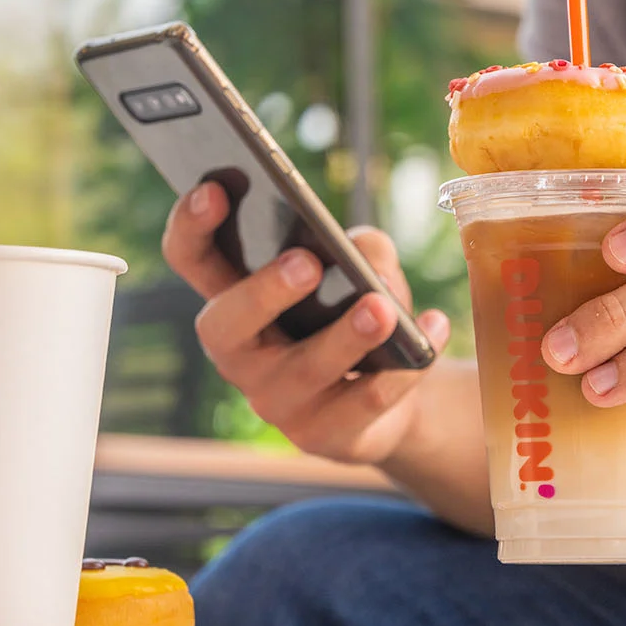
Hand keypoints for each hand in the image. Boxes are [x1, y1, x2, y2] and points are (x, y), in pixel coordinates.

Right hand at [161, 181, 452, 465]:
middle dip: (263, 293)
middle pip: (224, 325)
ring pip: (304, 371)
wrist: (388, 394)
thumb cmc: (355, 310)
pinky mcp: (324, 435)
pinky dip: (403, 368)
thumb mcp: (360, 267)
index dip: (191, 225)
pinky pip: (363, 402)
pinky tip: (434, 329)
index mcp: (234, 298)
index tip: (214, 190)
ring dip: (345, 336)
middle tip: (308, 262)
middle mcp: (241, 353)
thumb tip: (367, 262)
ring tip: (381, 309)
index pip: (191, 258)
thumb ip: (362, 248)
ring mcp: (277, 401)